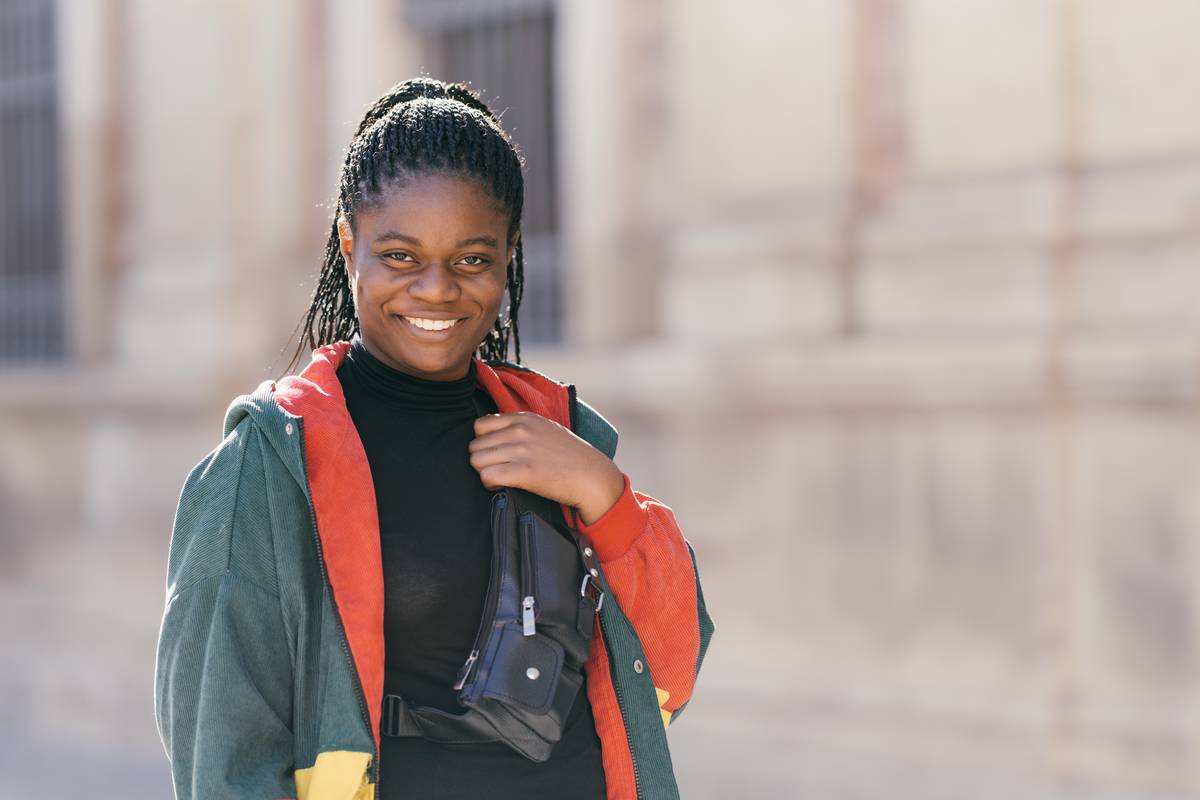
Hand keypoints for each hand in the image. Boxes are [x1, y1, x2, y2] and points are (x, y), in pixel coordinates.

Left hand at [467, 412, 625, 524]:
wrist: (591, 475)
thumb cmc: (570, 455)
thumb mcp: (546, 429)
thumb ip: (521, 427)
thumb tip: (496, 436)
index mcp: (524, 418)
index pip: (480, 425)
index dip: (483, 442)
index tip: (494, 453)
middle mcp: (520, 431)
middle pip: (475, 445)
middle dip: (482, 460)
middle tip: (497, 469)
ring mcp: (521, 451)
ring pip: (476, 461)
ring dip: (484, 472)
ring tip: (500, 477)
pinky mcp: (523, 472)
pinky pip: (487, 476)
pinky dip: (489, 483)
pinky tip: (501, 484)